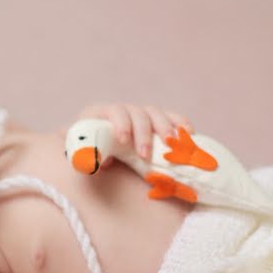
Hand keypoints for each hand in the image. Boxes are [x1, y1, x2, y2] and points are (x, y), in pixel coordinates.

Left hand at [66, 104, 193, 166]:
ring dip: (164, 128)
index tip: (123, 140)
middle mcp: (123, 110)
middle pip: (137, 114)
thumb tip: (100, 162)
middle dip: (143, 134)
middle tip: (145, 155)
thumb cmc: (87, 151)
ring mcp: (140, 114)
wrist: (94, 146)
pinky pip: (171, 117)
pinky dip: (180, 123)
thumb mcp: (83, 153)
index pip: (113, 111)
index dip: (120, 123)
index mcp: (101, 113)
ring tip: (170, 144)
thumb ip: (88, 157)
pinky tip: (189, 133)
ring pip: (155, 114)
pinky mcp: (155, 121)